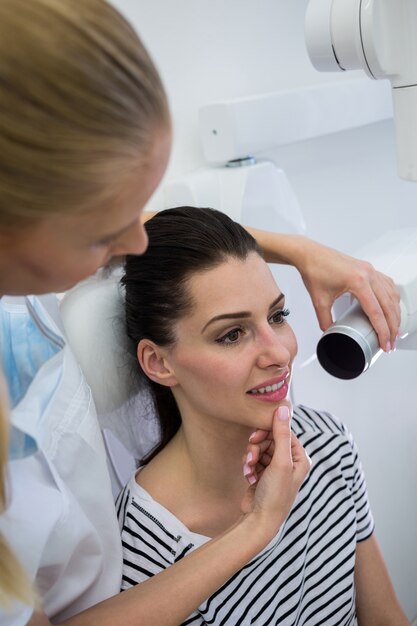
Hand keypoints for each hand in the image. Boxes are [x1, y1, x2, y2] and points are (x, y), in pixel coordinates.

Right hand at [240, 404, 310, 534]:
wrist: (259, 520)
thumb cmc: (275, 494)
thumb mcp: (280, 462)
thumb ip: (281, 434)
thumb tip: (283, 408)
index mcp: (300, 458)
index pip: (284, 432)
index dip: (269, 431)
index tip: (256, 436)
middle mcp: (289, 462)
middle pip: (270, 439)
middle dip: (257, 446)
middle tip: (250, 454)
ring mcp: (275, 469)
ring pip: (260, 449)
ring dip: (251, 457)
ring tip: (248, 469)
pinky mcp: (262, 474)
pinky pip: (253, 460)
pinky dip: (248, 466)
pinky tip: (248, 476)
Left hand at [297, 239, 399, 351]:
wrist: (309, 254)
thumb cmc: (314, 270)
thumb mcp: (319, 301)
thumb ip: (325, 320)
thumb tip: (330, 332)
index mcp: (357, 281)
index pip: (376, 312)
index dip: (382, 331)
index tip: (384, 343)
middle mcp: (367, 274)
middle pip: (388, 306)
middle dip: (392, 327)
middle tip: (390, 342)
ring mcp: (370, 270)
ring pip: (391, 295)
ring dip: (395, 313)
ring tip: (393, 328)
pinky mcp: (368, 268)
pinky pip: (387, 284)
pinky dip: (392, 298)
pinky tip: (391, 306)